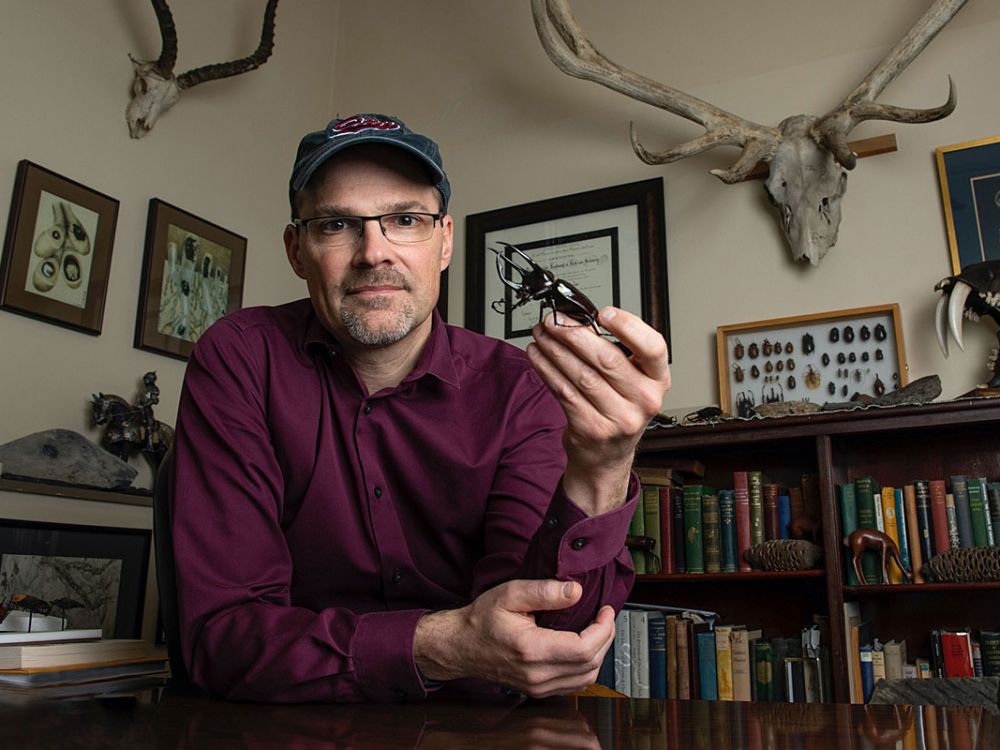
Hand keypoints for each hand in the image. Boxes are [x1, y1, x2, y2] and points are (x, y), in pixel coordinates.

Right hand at [413, 579, 615, 697]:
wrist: (460, 645)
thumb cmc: (482, 619)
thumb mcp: (510, 594)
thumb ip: (544, 591)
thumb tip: (575, 591)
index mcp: (531, 650)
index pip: (584, 649)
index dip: (603, 630)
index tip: (605, 611)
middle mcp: (536, 674)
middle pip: (590, 665)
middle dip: (605, 639)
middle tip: (605, 617)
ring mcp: (537, 686)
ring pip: (586, 679)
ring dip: (598, 654)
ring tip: (598, 629)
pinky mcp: (537, 690)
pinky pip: (574, 684)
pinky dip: (586, 666)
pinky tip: (584, 647)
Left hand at [526, 307, 669, 514]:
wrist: (608, 454)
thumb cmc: (619, 408)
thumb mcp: (632, 381)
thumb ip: (616, 351)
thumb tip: (579, 320)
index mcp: (658, 380)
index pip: (652, 347)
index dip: (628, 326)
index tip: (603, 312)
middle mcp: (644, 400)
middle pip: (607, 359)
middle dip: (574, 334)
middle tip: (554, 320)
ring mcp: (619, 418)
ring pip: (581, 374)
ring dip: (555, 350)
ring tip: (541, 335)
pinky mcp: (592, 428)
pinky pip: (564, 392)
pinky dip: (547, 370)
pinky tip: (538, 357)